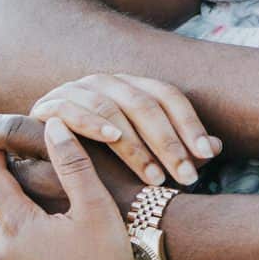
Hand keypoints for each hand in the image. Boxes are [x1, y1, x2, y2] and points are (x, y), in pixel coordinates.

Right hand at [27, 74, 220, 188]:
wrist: (43, 158)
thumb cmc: (101, 161)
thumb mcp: (144, 156)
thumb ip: (177, 151)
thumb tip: (216, 149)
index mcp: (133, 87)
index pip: (168, 97)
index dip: (190, 124)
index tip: (208, 156)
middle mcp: (108, 83)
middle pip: (145, 104)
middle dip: (168, 142)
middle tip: (185, 177)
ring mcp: (77, 90)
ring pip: (113, 109)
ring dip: (136, 144)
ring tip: (155, 176)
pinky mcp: (50, 105)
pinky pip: (73, 109)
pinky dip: (93, 122)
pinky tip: (112, 139)